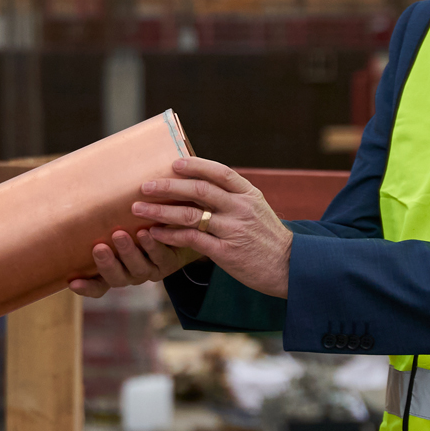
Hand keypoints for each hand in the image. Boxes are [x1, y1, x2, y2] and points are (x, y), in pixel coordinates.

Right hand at [70, 228, 192, 298]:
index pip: (97, 286)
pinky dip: (152, 245)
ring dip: (128, 253)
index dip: (86, 287)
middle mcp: (130, 275)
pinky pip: (160, 257)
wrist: (172, 230)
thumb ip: (94, 223)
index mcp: (113, 272)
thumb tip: (65, 198)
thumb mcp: (111, 228)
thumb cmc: (132, 226)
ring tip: (120, 235)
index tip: (72, 282)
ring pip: (138, 269)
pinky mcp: (167, 262)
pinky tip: (146, 232)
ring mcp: (149, 270)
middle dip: (107, 264)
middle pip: (117, 278)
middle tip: (99, 248)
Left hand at [126, 156, 292, 297]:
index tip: (173, 163)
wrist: (290, 267)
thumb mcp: (256, 208)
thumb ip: (232, 196)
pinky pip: (192, 240)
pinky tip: (154, 233)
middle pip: (199, 190)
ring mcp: (234, 230)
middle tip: (144, 186)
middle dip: (168, 186)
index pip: (219, 172)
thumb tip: (201, 182)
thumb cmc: (267, 237)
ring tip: (139, 208)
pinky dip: (170, 235)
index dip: (195, 165)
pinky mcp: (227, 252)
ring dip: (161, 210)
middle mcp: (241, 208)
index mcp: (248, 194)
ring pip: (191, 214)